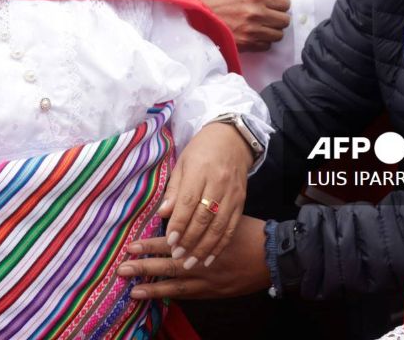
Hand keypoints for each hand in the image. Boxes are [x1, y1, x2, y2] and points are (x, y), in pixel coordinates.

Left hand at [119, 216, 270, 299]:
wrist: (276, 253)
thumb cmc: (249, 228)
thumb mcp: (224, 213)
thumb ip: (195, 213)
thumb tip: (165, 211)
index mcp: (207, 235)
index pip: (172, 241)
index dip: (150, 244)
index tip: (130, 246)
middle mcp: (205, 259)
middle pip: (170, 264)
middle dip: (145, 267)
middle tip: (122, 269)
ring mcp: (210, 278)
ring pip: (178, 284)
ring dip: (154, 287)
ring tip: (134, 290)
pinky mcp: (217, 290)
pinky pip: (192, 294)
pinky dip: (174, 295)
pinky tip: (160, 297)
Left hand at [156, 122, 253, 271]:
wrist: (233, 140)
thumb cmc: (201, 150)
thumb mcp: (183, 163)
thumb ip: (174, 190)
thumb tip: (162, 214)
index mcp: (201, 170)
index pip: (189, 201)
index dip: (179, 223)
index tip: (169, 241)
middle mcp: (219, 183)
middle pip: (204, 217)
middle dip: (190, 239)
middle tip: (177, 256)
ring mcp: (233, 194)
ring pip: (219, 226)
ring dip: (205, 247)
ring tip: (191, 262)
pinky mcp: (241, 202)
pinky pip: (231, 227)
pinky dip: (221, 244)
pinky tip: (210, 257)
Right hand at [193, 0, 293, 52]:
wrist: (204, 13)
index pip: (286, 3)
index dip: (280, 4)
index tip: (272, 5)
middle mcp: (256, 13)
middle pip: (285, 20)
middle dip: (278, 17)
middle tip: (267, 15)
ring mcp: (252, 30)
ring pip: (278, 35)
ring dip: (272, 30)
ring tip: (262, 25)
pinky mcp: (247, 43)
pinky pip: (267, 45)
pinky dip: (263, 41)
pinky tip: (255, 33)